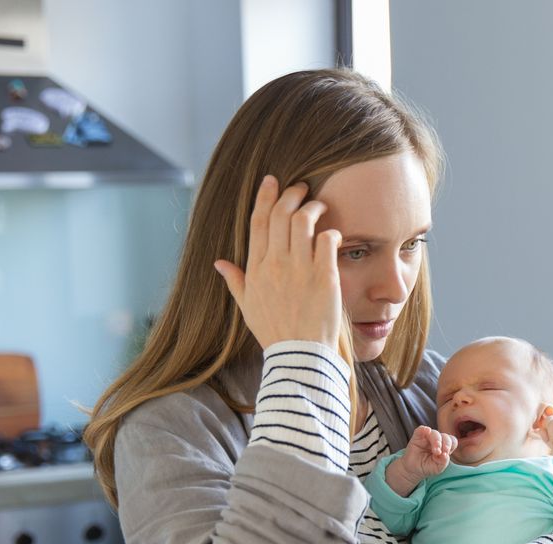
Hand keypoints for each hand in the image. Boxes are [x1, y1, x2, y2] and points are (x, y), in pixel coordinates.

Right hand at [213, 175, 343, 350]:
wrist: (300, 355)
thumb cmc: (275, 332)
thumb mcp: (248, 307)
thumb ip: (235, 281)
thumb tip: (219, 263)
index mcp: (256, 269)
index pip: (258, 223)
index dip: (265, 197)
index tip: (272, 180)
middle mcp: (276, 265)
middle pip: (281, 215)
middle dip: (292, 194)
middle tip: (302, 188)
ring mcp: (300, 270)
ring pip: (303, 222)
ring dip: (313, 207)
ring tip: (320, 206)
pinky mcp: (324, 277)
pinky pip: (327, 241)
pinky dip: (331, 231)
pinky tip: (334, 233)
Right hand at [386, 426, 457, 495]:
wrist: (413, 470)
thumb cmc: (427, 467)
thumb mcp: (437, 468)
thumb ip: (443, 462)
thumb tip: (446, 455)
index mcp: (444, 446)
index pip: (452, 441)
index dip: (451, 446)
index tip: (446, 454)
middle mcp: (437, 440)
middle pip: (445, 436)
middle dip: (445, 444)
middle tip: (440, 453)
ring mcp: (427, 437)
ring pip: (435, 433)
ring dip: (436, 441)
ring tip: (436, 451)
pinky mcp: (417, 436)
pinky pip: (421, 429)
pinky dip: (424, 429)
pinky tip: (427, 431)